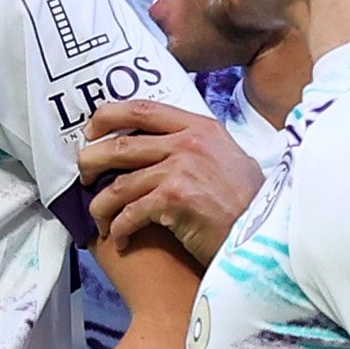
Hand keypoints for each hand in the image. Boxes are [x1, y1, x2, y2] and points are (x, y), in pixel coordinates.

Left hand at [84, 98, 259, 269]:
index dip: (108, 117)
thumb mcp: (228, 159)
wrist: (266, 236)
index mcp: (200, 127)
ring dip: (100, 205)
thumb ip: (198, 148)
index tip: (92, 132)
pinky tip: (120, 240)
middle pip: (120, 144)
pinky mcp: (174, 199)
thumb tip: (164, 145)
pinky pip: (129, 213)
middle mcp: (189, 142)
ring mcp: (181, 169)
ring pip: (118, 184)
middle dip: (91, 162)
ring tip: (100, 219)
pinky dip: (119, 229)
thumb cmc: (248, 205)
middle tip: (83, 178)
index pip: (143, 109)